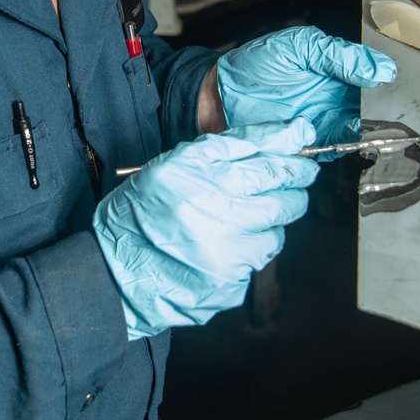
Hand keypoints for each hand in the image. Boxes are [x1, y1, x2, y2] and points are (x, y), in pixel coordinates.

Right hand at [92, 119, 317, 340]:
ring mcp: (225, 255)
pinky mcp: (229, 284)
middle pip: (282, 197)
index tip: (303, 141)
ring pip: (276, 233)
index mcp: (199, 179)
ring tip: (243, 218)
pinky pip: (257, 262)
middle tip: (294, 179)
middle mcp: (216, 215)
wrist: (116, 274)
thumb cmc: (141, 213)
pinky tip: (225, 247)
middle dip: (295, 186)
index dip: (292, 151)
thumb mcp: (173, 166)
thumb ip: (228, 148)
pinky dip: (250, 251)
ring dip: (271, 222)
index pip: (266, 162)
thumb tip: (287, 135)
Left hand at [215, 27, 395, 155]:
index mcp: (339, 68)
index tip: (395, 84)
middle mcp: (338, 96)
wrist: (221, 95)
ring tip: (385, 124)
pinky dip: (354, 144)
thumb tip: (381, 68)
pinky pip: (342, 147)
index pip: (375, 75)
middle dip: (388, 106)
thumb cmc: (255, 65)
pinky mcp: (317, 144)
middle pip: (375, 104)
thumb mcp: (300, 46)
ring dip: (376, 127)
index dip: (388, 80)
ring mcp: (329, 121)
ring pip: (365, 126)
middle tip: (395, 107)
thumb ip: (339, 55)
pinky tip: (363, 138)